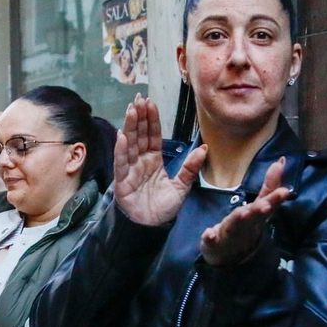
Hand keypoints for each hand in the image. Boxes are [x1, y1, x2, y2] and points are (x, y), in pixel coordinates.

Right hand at [113, 94, 205, 225]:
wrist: (151, 227)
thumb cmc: (163, 208)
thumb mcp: (182, 186)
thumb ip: (191, 167)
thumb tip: (205, 148)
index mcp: (154, 160)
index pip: (153, 135)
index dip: (152, 120)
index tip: (151, 103)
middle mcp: (141, 161)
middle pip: (140, 135)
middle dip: (139, 117)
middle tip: (139, 98)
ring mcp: (130, 169)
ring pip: (130, 144)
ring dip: (130, 126)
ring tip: (131, 110)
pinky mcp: (122, 181)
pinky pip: (121, 163)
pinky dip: (122, 150)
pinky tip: (123, 135)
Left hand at [199, 159, 289, 264]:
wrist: (228, 257)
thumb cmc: (245, 227)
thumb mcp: (259, 207)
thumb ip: (270, 185)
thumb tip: (281, 161)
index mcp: (256, 217)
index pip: (267, 206)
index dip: (276, 199)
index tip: (285, 192)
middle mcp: (245, 226)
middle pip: (253, 218)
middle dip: (259, 211)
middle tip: (265, 205)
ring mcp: (229, 235)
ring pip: (234, 226)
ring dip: (239, 220)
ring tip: (243, 213)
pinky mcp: (213, 244)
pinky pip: (211, 241)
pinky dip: (210, 238)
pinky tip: (209, 234)